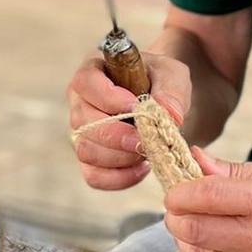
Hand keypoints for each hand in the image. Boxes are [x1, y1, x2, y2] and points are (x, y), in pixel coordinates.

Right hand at [66, 49, 190, 191]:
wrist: (160, 104)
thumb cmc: (160, 83)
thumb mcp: (172, 75)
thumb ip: (171, 89)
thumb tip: (168, 112)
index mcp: (92, 73)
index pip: (85, 83)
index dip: (108, 97)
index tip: (136, 107)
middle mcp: (79, 103)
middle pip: (83, 123)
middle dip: (117, 136)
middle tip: (145, 140)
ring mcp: (81, 133)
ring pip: (86, 151)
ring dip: (120, 157)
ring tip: (146, 152)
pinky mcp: (90, 160)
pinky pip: (94, 176)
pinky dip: (119, 178)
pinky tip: (142, 168)